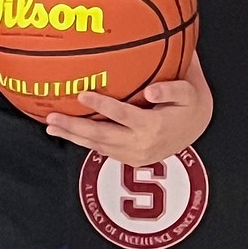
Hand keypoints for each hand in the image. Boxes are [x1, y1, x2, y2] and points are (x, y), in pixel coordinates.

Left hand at [45, 55, 211, 163]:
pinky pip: (103, 151)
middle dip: (74, 127)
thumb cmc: (188, 102)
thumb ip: (170, 88)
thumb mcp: (187, 91)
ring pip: (98, 146)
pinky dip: (83, 142)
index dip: (102, 105)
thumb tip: (151, 91)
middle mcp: (141, 144)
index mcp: (153, 126)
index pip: (123, 115)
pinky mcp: (130, 160)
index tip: (82, 94)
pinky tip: (66, 133)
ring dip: (73, 137)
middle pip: (102, 135)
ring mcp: (134, 155)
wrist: (196, 127)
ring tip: (51, 127)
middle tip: (52, 118)